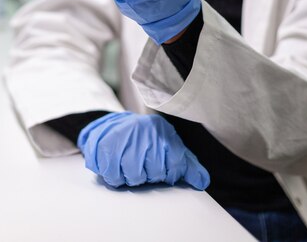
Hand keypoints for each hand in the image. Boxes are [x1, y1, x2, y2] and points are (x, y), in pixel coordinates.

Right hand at [77, 111, 209, 189]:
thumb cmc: (147, 141)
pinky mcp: (104, 145)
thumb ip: (188, 165)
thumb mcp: (170, 147)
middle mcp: (144, 132)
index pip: (175, 163)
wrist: (114, 125)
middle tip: (143, 167)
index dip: (170, 173)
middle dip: (149, 175)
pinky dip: (114, 177)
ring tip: (130, 168)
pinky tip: (117, 168)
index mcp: (163, 132)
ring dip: (131, 177)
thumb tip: (202, 182)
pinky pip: (112, 174)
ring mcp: (123, 137)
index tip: (164, 172)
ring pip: (133, 175)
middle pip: (154, 171)